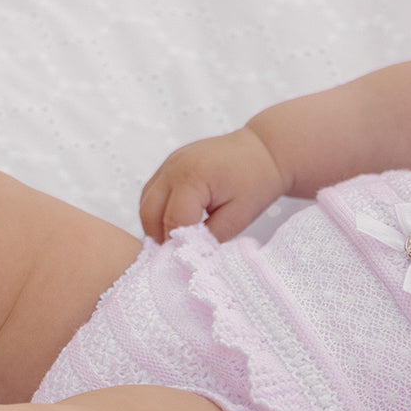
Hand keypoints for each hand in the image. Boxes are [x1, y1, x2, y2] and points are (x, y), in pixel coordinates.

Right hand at [138, 127, 287, 242]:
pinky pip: (153, 191)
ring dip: (156, 224)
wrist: (264, 151)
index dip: (177, 244)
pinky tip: (177, 221)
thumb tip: (186, 252)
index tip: (186, 259)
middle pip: (149, 212)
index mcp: (193, 178)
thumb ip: (210, 237)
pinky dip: (159, 209)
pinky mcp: (170, 163)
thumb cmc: (257, 182)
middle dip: (160, 236)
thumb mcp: (238, 217)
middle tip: (178, 254)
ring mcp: (169, 163)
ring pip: (146, 202)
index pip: (173, 221)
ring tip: (178, 239)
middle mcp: (174, 167)